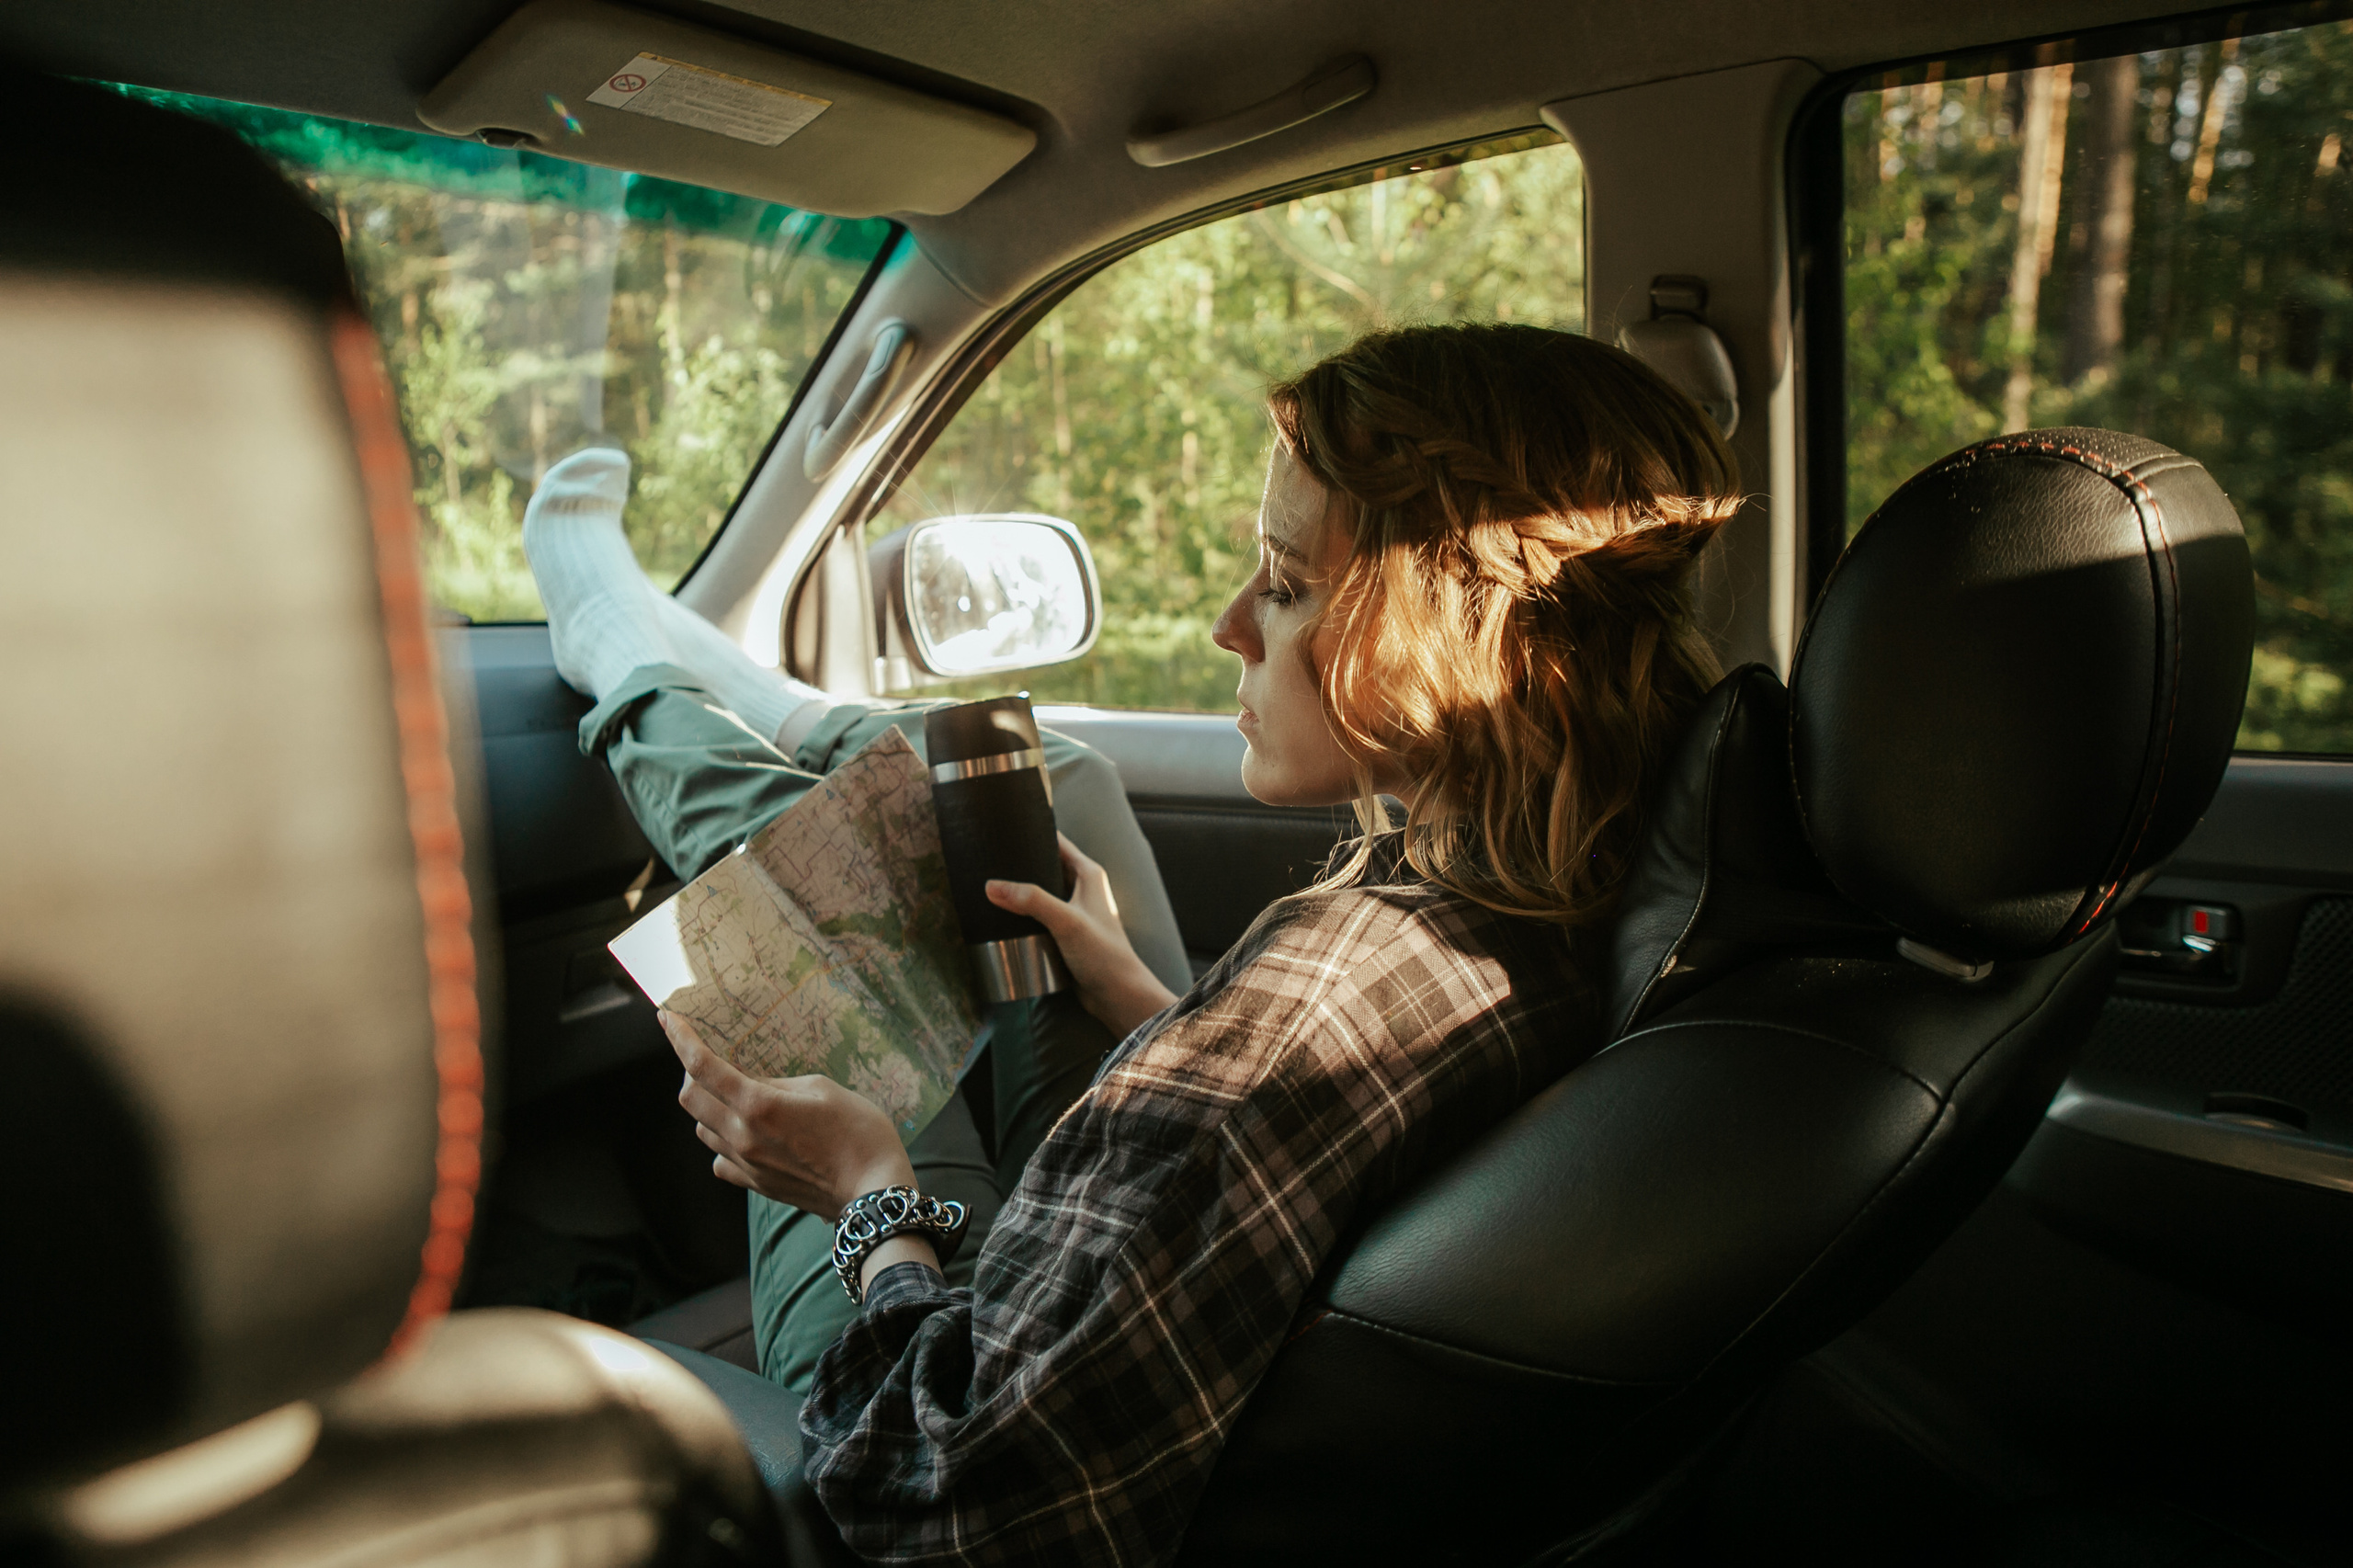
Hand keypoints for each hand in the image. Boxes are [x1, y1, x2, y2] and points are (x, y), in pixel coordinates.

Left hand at [663, 1012, 913, 1217]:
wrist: (872, 1190)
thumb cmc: (859, 1133)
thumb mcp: (823, 1089)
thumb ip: (779, 1084)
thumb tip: (755, 1085)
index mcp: (759, 1105)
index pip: (703, 1066)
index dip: (681, 1039)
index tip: (668, 1018)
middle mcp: (742, 1135)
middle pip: (690, 1098)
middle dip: (690, 1071)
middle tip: (706, 1057)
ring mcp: (746, 1164)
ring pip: (701, 1129)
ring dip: (706, 1106)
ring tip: (729, 1094)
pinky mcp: (755, 1184)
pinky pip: (720, 1159)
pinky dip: (721, 1142)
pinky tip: (742, 1134)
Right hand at [986, 833, 1178, 1037]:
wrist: (1118, 995)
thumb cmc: (1104, 955)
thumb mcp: (1066, 922)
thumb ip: (1031, 901)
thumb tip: (992, 886)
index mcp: (1088, 874)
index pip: (1056, 841)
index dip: (1032, 832)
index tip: (1003, 828)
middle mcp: (1081, 888)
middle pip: (1044, 866)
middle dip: (1019, 864)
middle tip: (985, 861)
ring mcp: (1073, 911)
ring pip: (1039, 893)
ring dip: (1018, 892)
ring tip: (987, 887)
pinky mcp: (1064, 933)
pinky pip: (1038, 916)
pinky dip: (1022, 914)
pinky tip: (1001, 917)